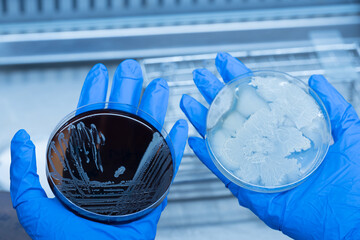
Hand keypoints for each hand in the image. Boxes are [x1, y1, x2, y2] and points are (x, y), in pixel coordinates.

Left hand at [10, 60, 187, 239]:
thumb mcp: (34, 204)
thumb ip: (22, 171)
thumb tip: (19, 137)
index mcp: (86, 164)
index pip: (90, 120)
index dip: (95, 94)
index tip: (99, 72)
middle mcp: (112, 164)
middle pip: (123, 121)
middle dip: (127, 91)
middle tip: (131, 69)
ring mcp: (135, 175)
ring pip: (147, 135)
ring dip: (154, 110)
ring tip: (158, 87)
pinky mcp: (153, 190)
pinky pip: (168, 164)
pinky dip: (175, 145)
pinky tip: (177, 127)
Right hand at [180, 52, 359, 238]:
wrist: (352, 221)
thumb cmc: (354, 182)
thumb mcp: (347, 132)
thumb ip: (332, 105)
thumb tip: (316, 79)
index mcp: (286, 132)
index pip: (258, 99)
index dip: (240, 78)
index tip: (224, 62)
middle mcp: (267, 146)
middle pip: (235, 116)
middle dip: (215, 94)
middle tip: (199, 76)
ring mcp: (256, 166)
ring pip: (224, 140)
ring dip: (204, 120)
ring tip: (188, 102)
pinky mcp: (250, 189)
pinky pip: (224, 170)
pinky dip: (208, 156)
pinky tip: (196, 139)